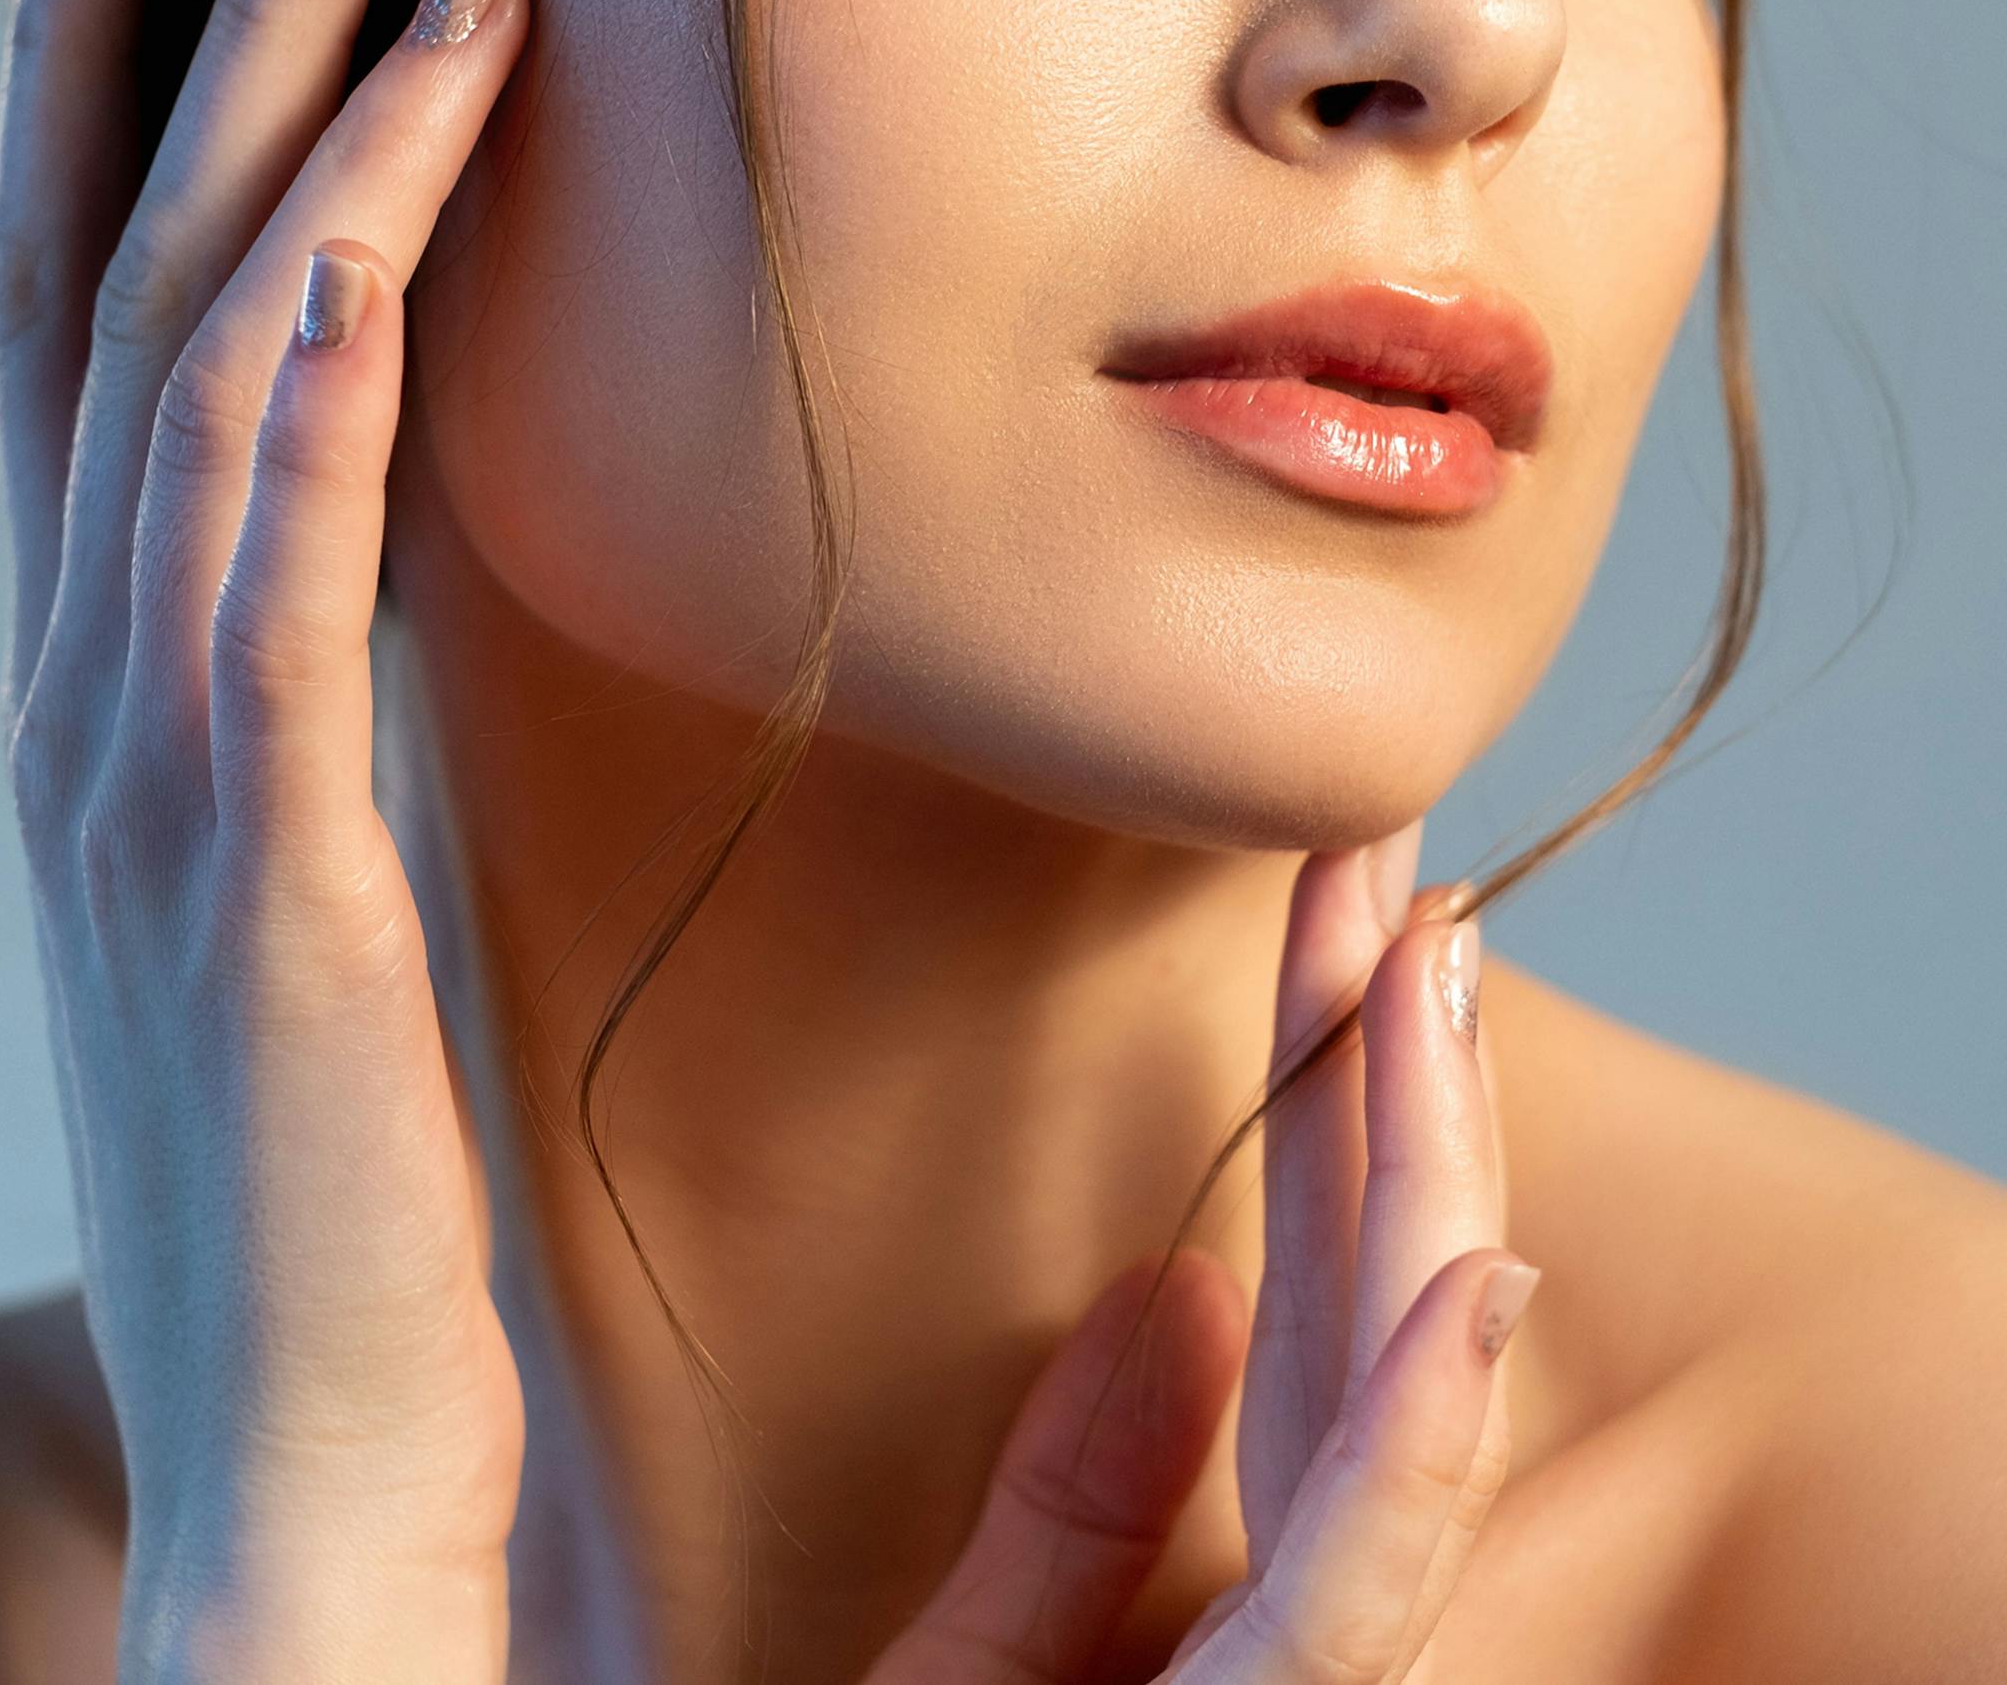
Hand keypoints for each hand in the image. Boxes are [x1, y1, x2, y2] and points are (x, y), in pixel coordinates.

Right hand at [0, 0, 531, 1678]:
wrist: (302, 1460)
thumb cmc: (318, 1184)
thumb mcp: (291, 886)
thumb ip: (301, 704)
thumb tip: (369, 539)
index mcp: (110, 697)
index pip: (88, 334)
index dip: (106, 106)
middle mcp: (93, 696)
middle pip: (116, 287)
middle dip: (183, 34)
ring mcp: (155, 771)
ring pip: (198, 371)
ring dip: (288, 135)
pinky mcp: (268, 868)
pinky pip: (268, 574)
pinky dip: (306, 384)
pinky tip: (363, 226)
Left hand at [858, 827, 1527, 1684]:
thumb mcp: (978, 1660)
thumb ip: (1080, 1503)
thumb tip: (1185, 1279)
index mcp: (1245, 1595)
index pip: (1313, 1309)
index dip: (1340, 1100)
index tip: (1343, 907)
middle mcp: (1303, 1631)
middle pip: (1370, 1316)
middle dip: (1394, 1073)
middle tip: (1385, 848)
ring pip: (1399, 1416)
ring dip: (1427, 1174)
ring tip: (1431, 963)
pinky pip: (1344, 1601)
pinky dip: (1415, 1440)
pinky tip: (1473, 1274)